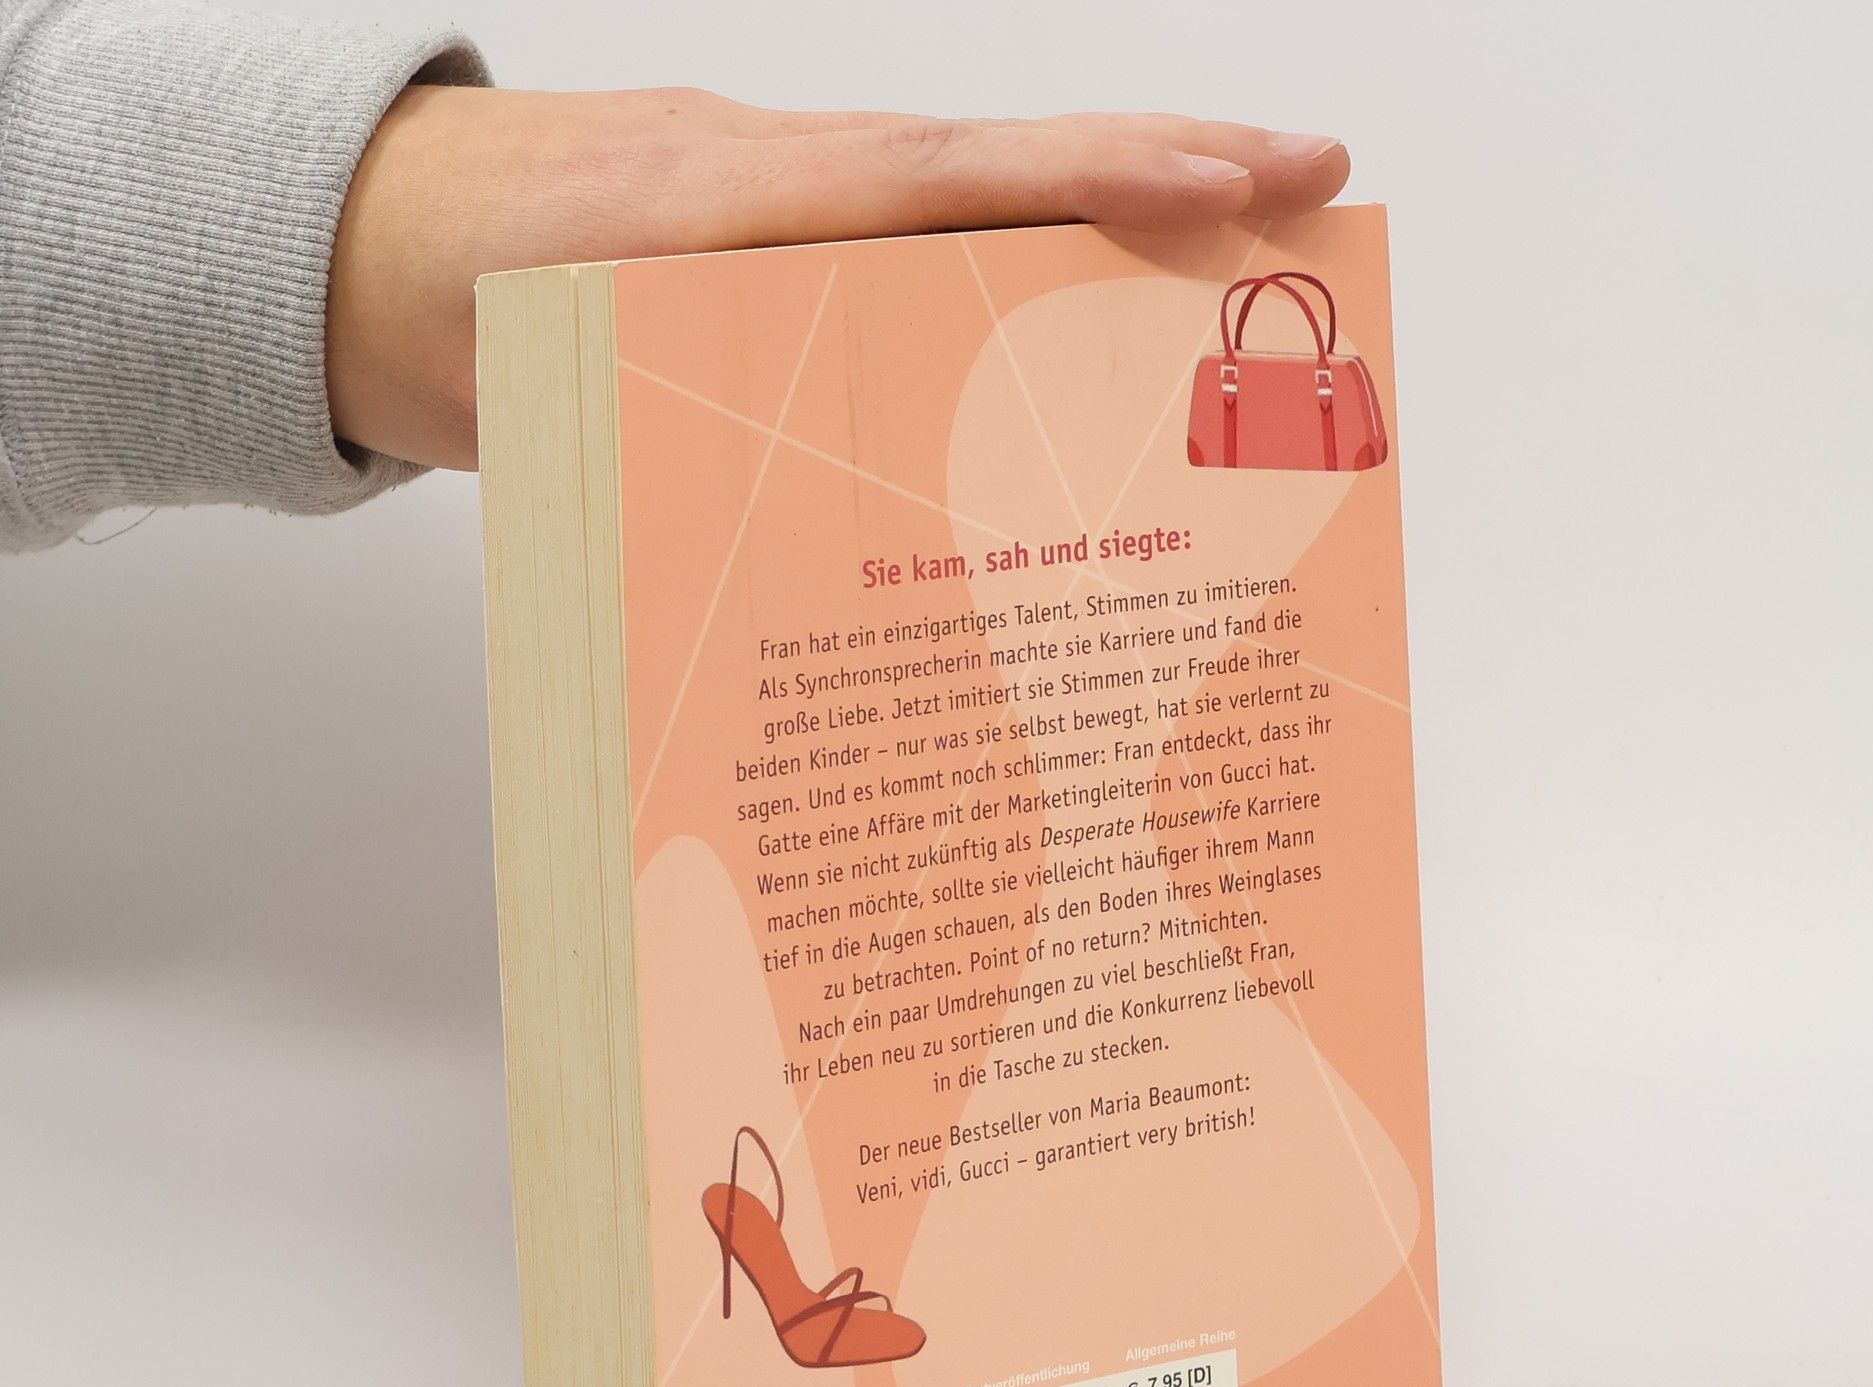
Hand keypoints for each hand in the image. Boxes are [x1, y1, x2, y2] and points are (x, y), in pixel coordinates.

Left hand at [325, 88, 1348, 471]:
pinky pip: (919, 240)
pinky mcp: (787, 232)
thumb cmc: (460, 312)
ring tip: (1244, 239)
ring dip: (1110, 217)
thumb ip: (679, 424)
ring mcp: (794, 196)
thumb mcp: (553, 380)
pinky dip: (1015, 257)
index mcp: (732, 203)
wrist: (369, 245)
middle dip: (1161, 170)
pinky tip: (1087, 310)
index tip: (1226, 180)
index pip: (942, 178)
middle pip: (999, 168)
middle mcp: (787, 181)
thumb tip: (829, 537)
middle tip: (1307, 182)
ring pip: (975, 202)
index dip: (1089, 180)